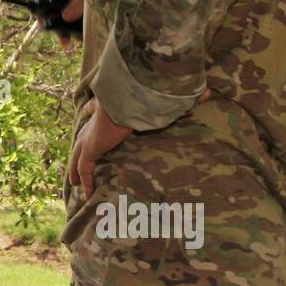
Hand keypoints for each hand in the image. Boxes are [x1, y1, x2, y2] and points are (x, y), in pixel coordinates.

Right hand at [46, 0, 84, 47]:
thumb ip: (79, 4)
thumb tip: (64, 16)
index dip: (43, 5)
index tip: (41, 21)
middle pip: (56, 6)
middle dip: (55, 22)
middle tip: (58, 38)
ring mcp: (80, 1)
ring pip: (65, 15)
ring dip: (65, 29)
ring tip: (68, 42)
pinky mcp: (88, 10)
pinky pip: (76, 20)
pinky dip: (75, 30)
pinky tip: (78, 39)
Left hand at [70, 88, 211, 198]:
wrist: (129, 99)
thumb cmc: (145, 97)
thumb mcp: (164, 99)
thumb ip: (184, 98)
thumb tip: (210, 92)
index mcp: (109, 105)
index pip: (96, 108)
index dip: (93, 112)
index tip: (90, 113)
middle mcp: (96, 120)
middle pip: (83, 135)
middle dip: (81, 146)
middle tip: (78, 157)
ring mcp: (90, 135)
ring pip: (78, 154)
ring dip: (76, 168)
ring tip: (75, 182)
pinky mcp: (90, 148)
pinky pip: (84, 168)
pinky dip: (85, 180)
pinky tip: (85, 194)